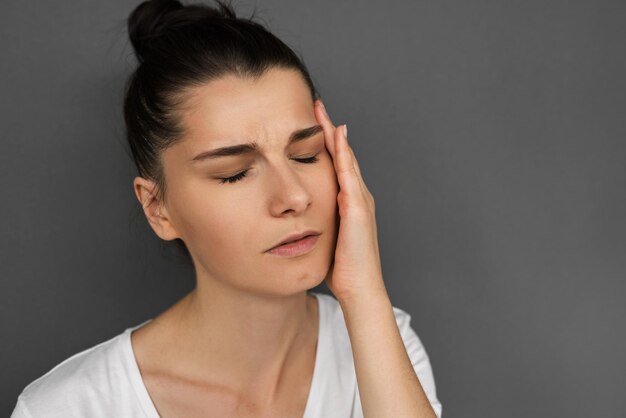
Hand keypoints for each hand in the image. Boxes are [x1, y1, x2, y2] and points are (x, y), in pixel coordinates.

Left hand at [314, 99, 388, 303]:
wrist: (360, 288)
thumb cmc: (342, 269)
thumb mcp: (326, 239)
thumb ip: (319, 223)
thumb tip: (299, 220)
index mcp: (349, 202)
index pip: (336, 165)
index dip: (324, 144)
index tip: (310, 124)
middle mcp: (357, 196)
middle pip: (342, 154)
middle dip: (328, 130)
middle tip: (316, 106)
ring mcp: (360, 200)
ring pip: (346, 158)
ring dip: (334, 133)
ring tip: (321, 111)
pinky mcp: (357, 207)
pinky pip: (348, 173)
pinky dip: (342, 152)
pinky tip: (335, 135)